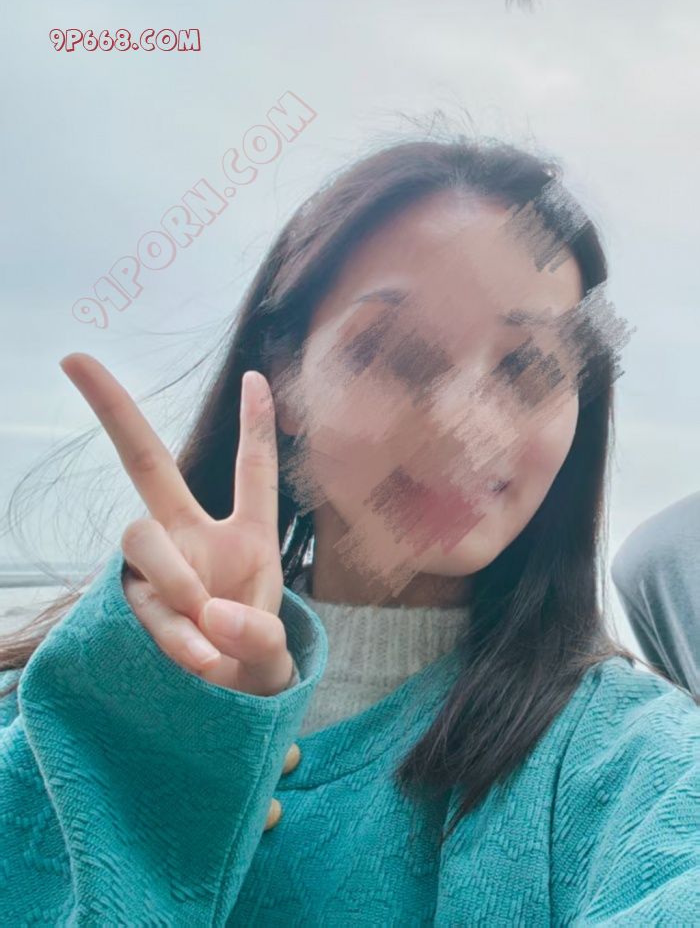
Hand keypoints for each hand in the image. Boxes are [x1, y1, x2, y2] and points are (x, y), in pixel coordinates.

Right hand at [59, 353, 293, 695]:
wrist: (223, 702)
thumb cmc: (252, 657)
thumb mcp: (273, 649)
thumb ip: (258, 636)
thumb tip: (210, 614)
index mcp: (246, 535)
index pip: (253, 471)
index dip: (257, 426)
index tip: (256, 375)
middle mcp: (193, 536)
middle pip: (148, 464)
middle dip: (113, 408)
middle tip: (75, 359)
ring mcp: (157, 566)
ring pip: (140, 536)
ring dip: (176, 580)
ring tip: (208, 634)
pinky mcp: (134, 599)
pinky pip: (145, 601)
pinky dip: (175, 634)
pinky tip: (199, 661)